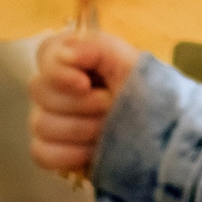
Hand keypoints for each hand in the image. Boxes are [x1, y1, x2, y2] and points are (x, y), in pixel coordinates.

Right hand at [27, 27, 140, 178]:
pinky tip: (91, 151)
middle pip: (39, 90)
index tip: (83, 82)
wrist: (162, 137)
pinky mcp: (52, 151)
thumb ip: (97, 48)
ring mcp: (51, 120)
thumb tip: (63, 53)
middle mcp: (57, 88)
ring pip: (40, 123)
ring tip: (107, 130)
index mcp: (76, 60)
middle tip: (108, 106)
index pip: (45, 54)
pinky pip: (42, 153)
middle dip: (79, 102)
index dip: (57, 69)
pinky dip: (69, 154)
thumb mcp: (130, 63)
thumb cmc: (147, 94)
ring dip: (79, 128)